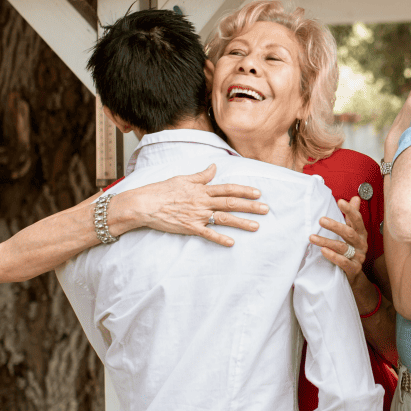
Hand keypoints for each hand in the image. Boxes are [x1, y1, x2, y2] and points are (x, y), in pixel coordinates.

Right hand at [130, 163, 267, 246]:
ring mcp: (197, 215)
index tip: (258, 193)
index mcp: (201, 189)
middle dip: (250, 206)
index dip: (244, 190)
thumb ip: (201, 175)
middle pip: (231, 203)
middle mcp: (202, 201)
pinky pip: (208, 234)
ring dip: (241, 223)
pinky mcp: (190, 228)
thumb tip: (214, 167)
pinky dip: (220, 238)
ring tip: (256, 226)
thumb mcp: (183, 178)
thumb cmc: (161, 190)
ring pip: (223, 219)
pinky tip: (232, 243)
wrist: (144, 204)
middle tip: (266, 209)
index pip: (227, 188)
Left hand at [311, 196, 366, 285]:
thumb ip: (352, 217)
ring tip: (312, 237)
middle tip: (321, 220)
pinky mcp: (353, 269)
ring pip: (342, 247)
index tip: (340, 201)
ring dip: (326, 241)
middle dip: (335, 226)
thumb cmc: (351, 250)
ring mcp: (358, 257)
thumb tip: (355, 198)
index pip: (357, 219)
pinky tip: (324, 251)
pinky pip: (344, 262)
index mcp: (361, 233)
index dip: (350, 210)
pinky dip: (333, 256)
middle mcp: (361, 244)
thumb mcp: (352, 232)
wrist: (354, 274)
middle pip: (349, 233)